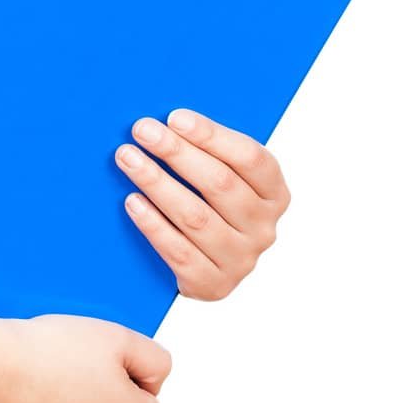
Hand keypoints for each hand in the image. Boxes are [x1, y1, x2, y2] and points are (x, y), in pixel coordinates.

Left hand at [114, 109, 290, 300]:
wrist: (205, 265)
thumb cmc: (209, 205)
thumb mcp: (222, 176)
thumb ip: (208, 151)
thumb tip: (169, 119)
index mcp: (274, 193)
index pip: (250, 158)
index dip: (212, 135)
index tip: (174, 117)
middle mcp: (263, 228)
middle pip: (219, 184)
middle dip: (176, 152)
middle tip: (142, 130)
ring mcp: (241, 260)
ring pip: (196, 216)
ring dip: (157, 183)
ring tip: (128, 158)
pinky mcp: (213, 285)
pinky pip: (179, 251)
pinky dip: (153, 224)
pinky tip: (132, 201)